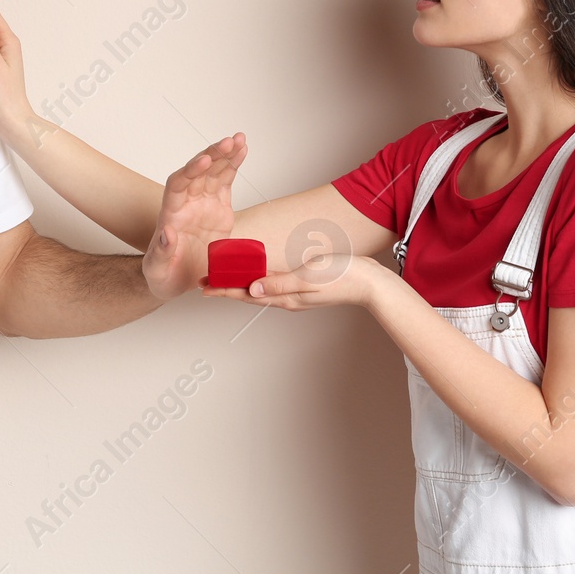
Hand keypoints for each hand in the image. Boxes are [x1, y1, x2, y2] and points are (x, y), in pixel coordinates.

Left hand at [142, 133, 245, 299]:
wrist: (175, 279)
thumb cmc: (162, 274)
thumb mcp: (157, 269)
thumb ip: (161, 252)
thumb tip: (166, 232)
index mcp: (170, 214)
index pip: (178, 185)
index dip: (191, 171)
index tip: (204, 161)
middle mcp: (186, 203)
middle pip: (198, 172)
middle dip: (212, 155)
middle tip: (228, 142)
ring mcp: (202, 203)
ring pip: (213, 172)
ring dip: (225, 154)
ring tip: (240, 139)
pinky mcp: (218, 207)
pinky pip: (225, 181)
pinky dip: (233, 165)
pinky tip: (242, 150)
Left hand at [201, 251, 388, 310]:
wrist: (370, 283)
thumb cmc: (342, 277)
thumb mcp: (307, 278)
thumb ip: (279, 283)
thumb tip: (252, 289)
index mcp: (285, 298)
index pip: (246, 295)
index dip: (224, 290)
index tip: (204, 287)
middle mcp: (287, 298)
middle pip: (249, 294)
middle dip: (226, 288)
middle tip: (205, 282)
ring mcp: (295, 294)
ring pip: (260, 290)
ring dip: (240, 284)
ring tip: (223, 279)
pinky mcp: (303, 287)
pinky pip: (273, 285)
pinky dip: (258, 280)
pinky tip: (255, 274)